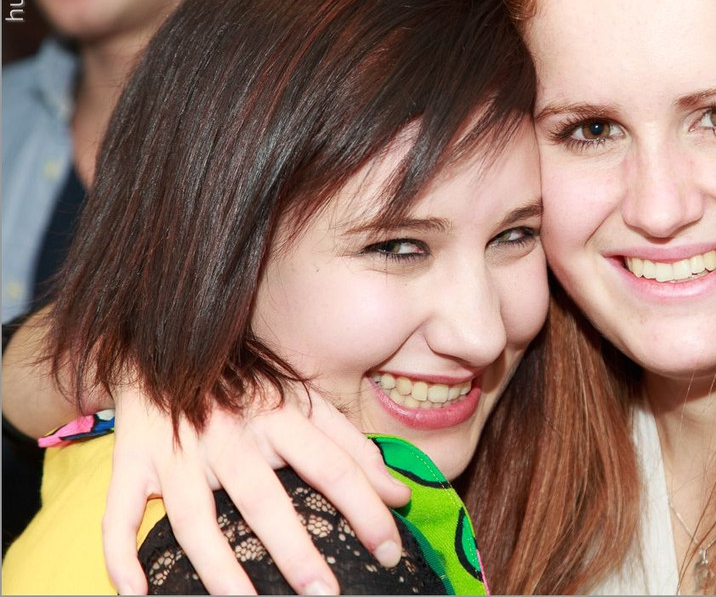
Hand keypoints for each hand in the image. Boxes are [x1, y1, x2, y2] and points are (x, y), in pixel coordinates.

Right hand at [103, 383, 410, 594]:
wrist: (164, 344)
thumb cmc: (247, 385)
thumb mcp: (306, 402)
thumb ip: (353, 448)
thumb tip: (398, 496)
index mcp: (278, 414)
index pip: (332, 466)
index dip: (365, 510)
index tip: (389, 551)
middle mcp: (228, 433)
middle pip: (262, 499)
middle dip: (294, 551)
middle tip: (324, 595)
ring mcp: (176, 451)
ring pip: (194, 518)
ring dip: (218, 568)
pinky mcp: (131, 460)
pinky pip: (118, 512)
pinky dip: (120, 554)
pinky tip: (137, 592)